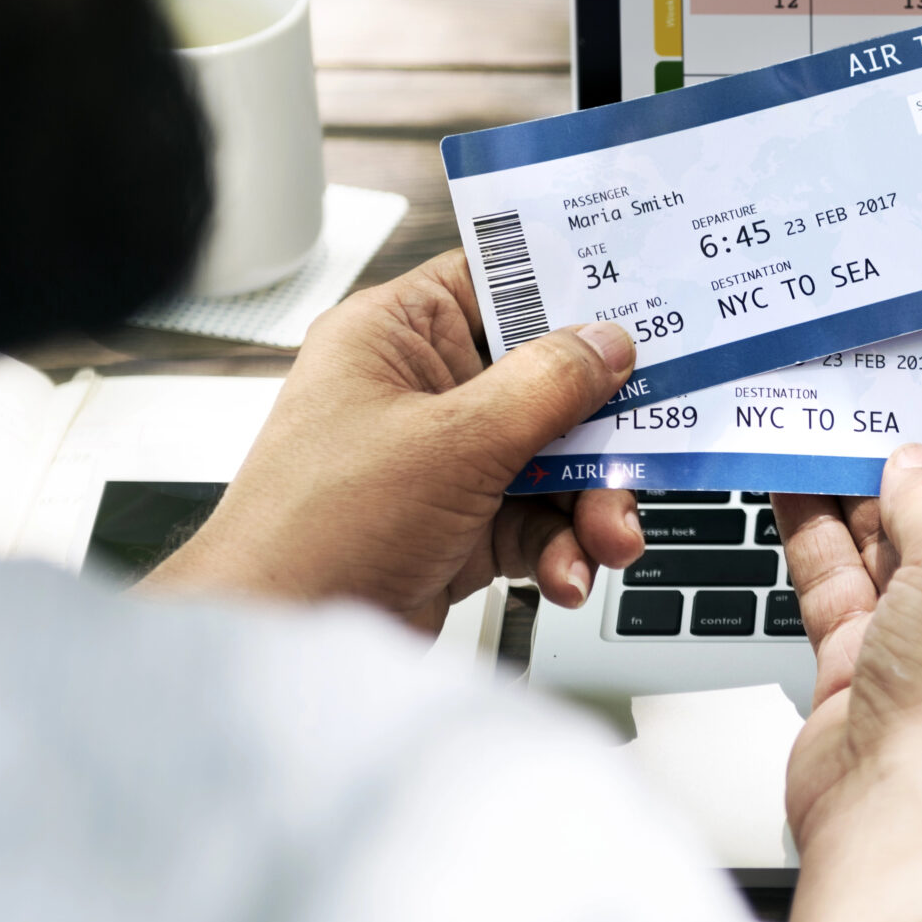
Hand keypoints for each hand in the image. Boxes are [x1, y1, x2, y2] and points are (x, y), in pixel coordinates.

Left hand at [144, 250, 644, 630]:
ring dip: (589, 504)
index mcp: (396, 336)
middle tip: (640, 456)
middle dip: (598, 433)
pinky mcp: (457, 526)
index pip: (498, 281)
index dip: (570, 292)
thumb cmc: (321, 528)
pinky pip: (537, 522)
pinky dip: (562, 549)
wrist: (281, 640)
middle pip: (545, 382)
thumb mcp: (455, 441)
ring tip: (606, 540)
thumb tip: (609, 343)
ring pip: (552, 460)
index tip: (641, 306)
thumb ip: (546, 385)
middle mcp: (419, 391)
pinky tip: (565, 574)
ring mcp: (440, 462)